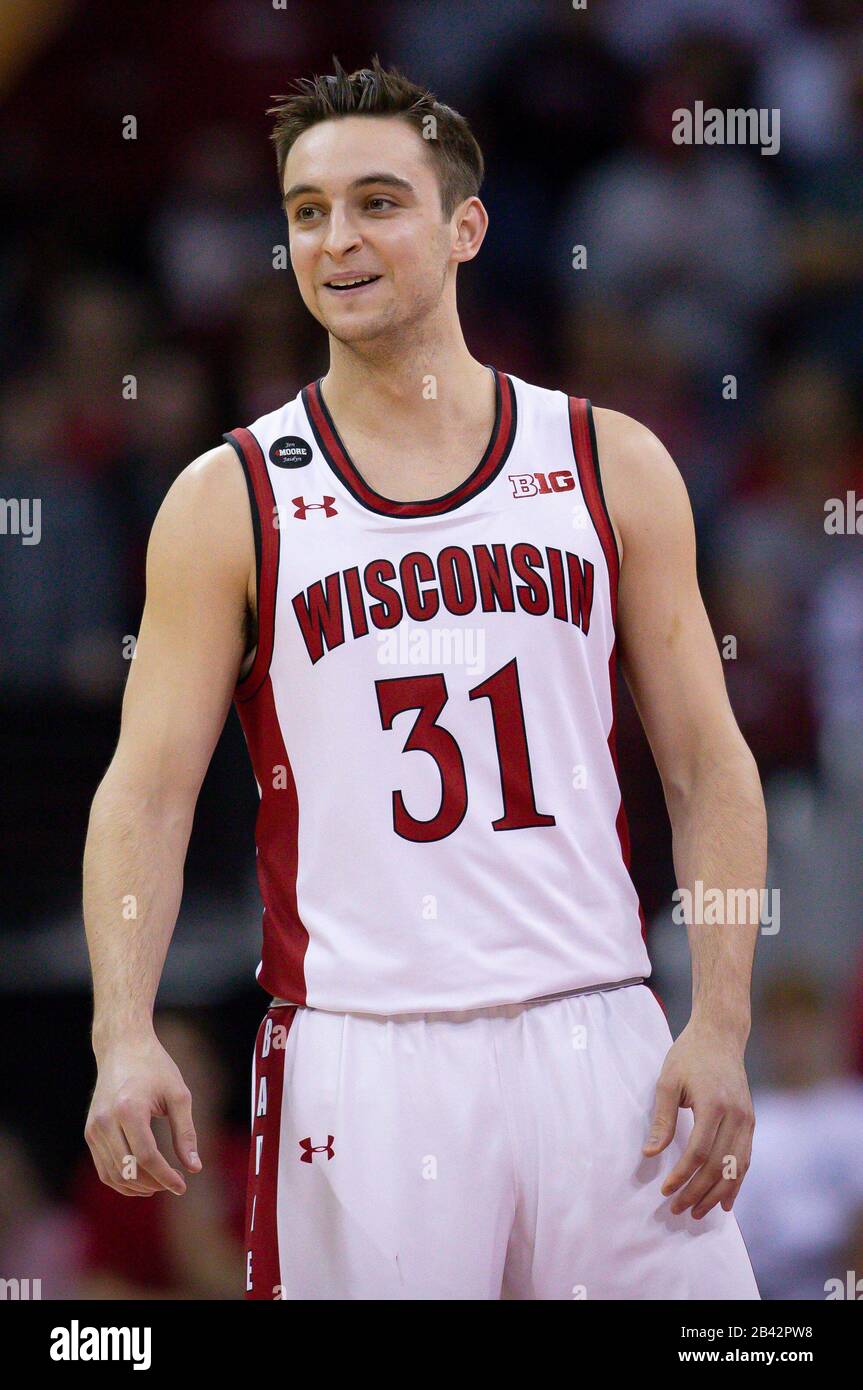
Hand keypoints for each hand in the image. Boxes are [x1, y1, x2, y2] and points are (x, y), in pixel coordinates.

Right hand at [85, 1032, 200, 1196]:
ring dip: (137, 1187)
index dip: (166, 1177)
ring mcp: (94, 1128)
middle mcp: (105, 1121)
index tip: (183, 1186)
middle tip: (174, 1184)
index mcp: (129, 1109)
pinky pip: (103, 1168)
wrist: (122, 1047)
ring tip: (160, 1184)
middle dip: (153, 1184)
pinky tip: (142, 1180)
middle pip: (127, 1170)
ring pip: (112, 1175)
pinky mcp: (90, 1132)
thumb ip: (185, 1132)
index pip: (147, 1157)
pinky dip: (121, 1180)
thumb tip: (194, 1168)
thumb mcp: (178, 1095)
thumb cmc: (155, 1068)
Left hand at [642, 1019, 753, 1219]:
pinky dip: (736, 1182)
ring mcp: (747, 1119)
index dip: (682, 1175)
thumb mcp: (668, 1081)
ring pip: (736, 1168)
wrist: (720, 1035)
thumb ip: (662, 1119)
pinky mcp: (750, 1121)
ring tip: (698, 1213)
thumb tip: (650, 1153)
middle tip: (678, 1209)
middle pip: (718, 1165)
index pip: (698, 1152)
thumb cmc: (689, 1055)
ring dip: (717, 1194)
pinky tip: (725, 1201)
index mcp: (714, 1104)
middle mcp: (736, 1115)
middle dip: (697, 1191)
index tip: (666, 1191)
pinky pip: (745, 1159)